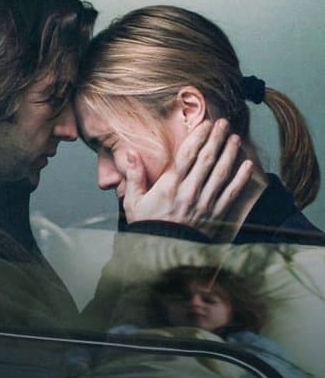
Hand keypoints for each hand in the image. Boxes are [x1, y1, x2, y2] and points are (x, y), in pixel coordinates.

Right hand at [121, 118, 253, 235]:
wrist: (161, 254)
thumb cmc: (146, 226)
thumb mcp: (132, 202)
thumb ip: (134, 176)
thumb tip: (130, 152)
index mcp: (169, 187)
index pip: (186, 156)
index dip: (198, 137)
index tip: (205, 123)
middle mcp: (189, 192)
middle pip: (207, 160)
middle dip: (216, 139)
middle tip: (223, 123)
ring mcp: (205, 204)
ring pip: (221, 173)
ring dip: (230, 153)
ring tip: (234, 138)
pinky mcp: (216, 215)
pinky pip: (231, 193)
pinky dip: (241, 178)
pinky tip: (246, 165)